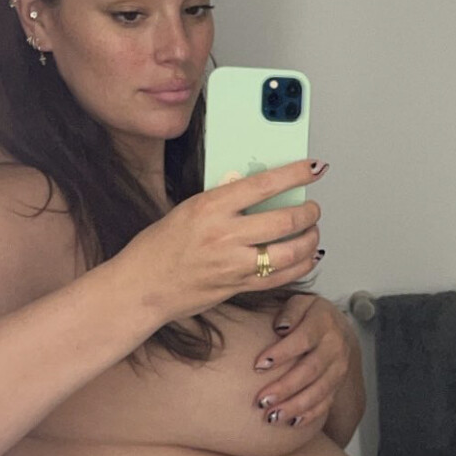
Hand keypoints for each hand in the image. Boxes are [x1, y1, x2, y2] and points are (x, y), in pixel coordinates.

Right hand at [116, 159, 328, 322]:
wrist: (142, 287)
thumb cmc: (158, 248)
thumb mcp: (188, 209)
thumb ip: (223, 199)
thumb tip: (253, 186)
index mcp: (211, 207)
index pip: (264, 184)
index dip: (295, 174)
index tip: (312, 169)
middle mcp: (225, 235)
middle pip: (285, 220)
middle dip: (309, 211)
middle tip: (313, 207)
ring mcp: (234, 264)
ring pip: (290, 252)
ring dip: (309, 239)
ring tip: (312, 230)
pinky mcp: (238, 287)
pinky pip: (281, 277)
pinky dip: (301, 265)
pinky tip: (307, 256)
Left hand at [250, 294, 353, 429]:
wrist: (337, 328)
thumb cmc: (308, 315)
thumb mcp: (300, 303)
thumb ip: (290, 311)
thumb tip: (280, 326)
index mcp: (324, 322)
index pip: (303, 339)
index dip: (282, 353)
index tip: (258, 366)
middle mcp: (335, 345)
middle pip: (311, 370)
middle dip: (285, 387)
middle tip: (261, 401)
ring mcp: (339, 367)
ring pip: (319, 390)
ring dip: (295, 406)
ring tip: (271, 417)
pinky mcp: (338, 384)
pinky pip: (326, 403)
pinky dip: (309, 415)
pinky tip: (291, 423)